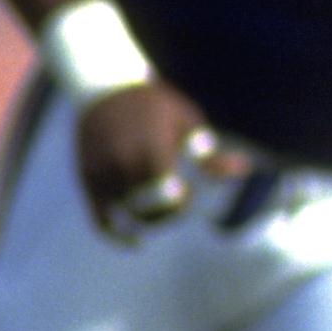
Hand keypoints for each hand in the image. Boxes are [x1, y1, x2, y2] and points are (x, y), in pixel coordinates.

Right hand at [73, 80, 248, 241]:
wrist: (104, 86)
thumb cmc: (154, 104)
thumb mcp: (185, 122)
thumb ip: (209, 152)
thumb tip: (244, 170)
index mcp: (151, 150)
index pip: (168, 196)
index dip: (181, 203)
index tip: (186, 191)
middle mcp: (123, 165)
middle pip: (147, 211)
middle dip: (166, 215)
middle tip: (176, 204)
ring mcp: (102, 174)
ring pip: (126, 217)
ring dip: (146, 222)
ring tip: (159, 214)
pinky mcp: (87, 180)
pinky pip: (100, 219)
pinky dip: (116, 236)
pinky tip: (134, 244)